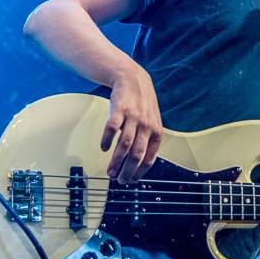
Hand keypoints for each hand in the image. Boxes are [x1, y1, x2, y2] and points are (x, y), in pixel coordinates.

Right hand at [101, 65, 163, 183]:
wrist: (133, 78)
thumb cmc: (142, 103)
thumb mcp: (152, 121)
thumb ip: (148, 139)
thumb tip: (141, 163)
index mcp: (156, 131)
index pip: (149, 158)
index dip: (139, 172)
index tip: (131, 180)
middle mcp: (146, 126)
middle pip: (136, 155)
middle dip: (127, 171)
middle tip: (119, 180)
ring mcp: (133, 118)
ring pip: (124, 146)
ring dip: (116, 161)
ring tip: (110, 171)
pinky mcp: (119, 110)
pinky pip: (112, 129)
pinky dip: (107, 140)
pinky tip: (104, 148)